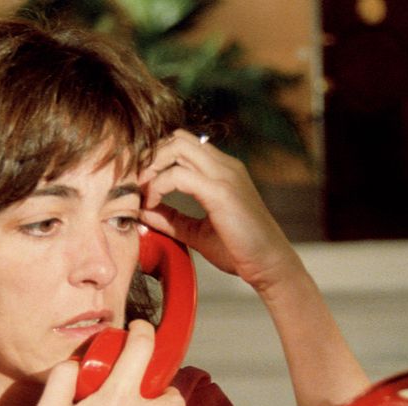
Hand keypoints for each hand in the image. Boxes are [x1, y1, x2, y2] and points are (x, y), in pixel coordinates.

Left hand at [138, 129, 296, 291]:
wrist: (269, 265)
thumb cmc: (239, 249)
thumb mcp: (196, 231)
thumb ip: (171, 218)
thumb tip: (143, 212)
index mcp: (221, 171)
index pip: (182, 144)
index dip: (156, 159)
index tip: (141, 185)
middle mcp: (225, 166)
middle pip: (177, 138)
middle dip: (150, 157)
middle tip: (137, 185)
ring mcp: (225, 175)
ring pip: (177, 146)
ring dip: (152, 166)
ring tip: (143, 193)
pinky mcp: (221, 192)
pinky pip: (179, 175)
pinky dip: (158, 186)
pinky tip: (152, 204)